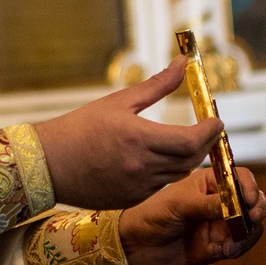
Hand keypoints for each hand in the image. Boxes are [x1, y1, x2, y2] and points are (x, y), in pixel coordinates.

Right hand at [33, 59, 221, 209]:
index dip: (210, 131)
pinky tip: (161, 160)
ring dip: (188, 159)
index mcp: (139, 138)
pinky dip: (168, 172)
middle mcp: (142, 167)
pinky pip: (161, 187)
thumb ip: (157, 85)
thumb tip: (182, 63)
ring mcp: (137, 188)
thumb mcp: (119, 102)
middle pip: (191, 160)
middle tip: (208, 130)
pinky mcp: (131, 200)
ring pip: (178, 175)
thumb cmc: (80, 127)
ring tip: (187, 142)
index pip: (191, 140)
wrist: (49, 164)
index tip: (216, 121)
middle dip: (205, 144)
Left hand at [118, 167, 265, 264]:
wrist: (139, 244)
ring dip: (248, 234)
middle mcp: (221, 201)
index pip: (240, 178)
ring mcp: (222, 224)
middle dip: (258, 210)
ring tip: (232, 244)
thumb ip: (207, 204)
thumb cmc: (154, 213)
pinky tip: (223, 251)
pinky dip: (237, 249)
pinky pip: (239, 246)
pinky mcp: (220, 245)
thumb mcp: (179, 204)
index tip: (249, 200)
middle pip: (253, 202)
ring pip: (250, 226)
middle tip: (252, 218)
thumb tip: (235, 204)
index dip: (250, 187)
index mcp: (211, 182)